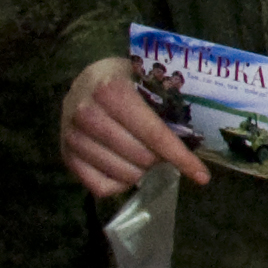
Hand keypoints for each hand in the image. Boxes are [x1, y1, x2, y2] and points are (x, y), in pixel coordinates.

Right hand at [60, 55, 208, 195]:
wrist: (85, 80)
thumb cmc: (125, 81)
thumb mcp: (146, 82)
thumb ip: (167, 106)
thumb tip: (197, 140)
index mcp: (111, 91)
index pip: (153, 134)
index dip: (180, 157)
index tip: (202, 176)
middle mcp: (87, 114)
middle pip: (141, 158)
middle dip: (160, 159)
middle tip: (162, 151)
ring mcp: (72, 137)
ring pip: (123, 175)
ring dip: (142, 172)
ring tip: (143, 155)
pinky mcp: (65, 156)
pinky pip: (101, 187)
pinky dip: (120, 184)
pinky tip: (125, 168)